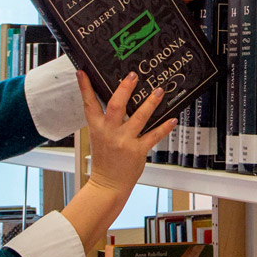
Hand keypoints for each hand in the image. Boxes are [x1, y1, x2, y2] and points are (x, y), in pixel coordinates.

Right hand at [77, 70, 175, 197]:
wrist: (108, 184)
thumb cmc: (105, 160)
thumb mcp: (98, 137)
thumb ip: (105, 121)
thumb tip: (116, 101)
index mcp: (97, 128)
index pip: (89, 104)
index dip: (85, 87)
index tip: (83, 72)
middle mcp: (110, 132)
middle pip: (116, 106)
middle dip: (124, 89)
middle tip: (132, 75)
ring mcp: (124, 141)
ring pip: (139, 117)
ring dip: (150, 103)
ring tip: (158, 91)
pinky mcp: (138, 150)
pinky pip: (154, 135)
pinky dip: (164, 127)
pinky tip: (172, 119)